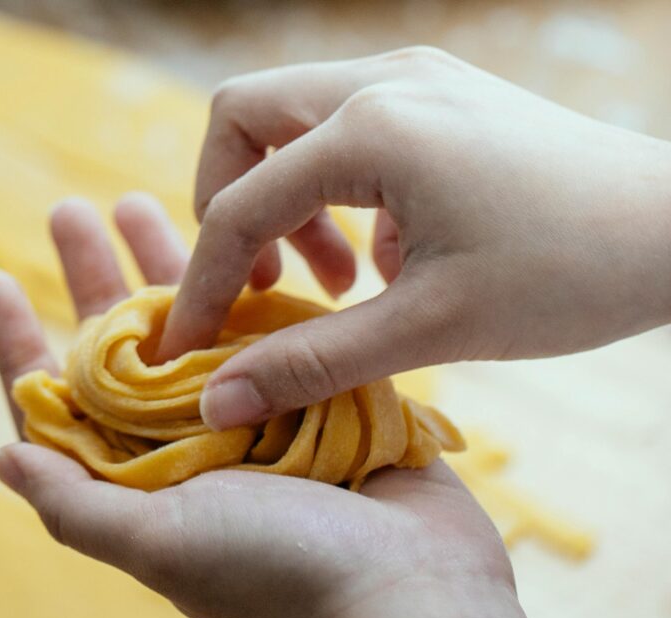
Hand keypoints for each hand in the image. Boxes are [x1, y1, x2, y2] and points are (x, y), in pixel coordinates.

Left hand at [0, 193, 563, 617]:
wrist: (411, 589)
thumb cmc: (279, 572)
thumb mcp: (159, 544)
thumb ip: (75, 504)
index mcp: (135, 477)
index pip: (58, 398)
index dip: (17, 339)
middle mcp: (181, 442)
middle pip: (120, 345)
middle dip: (93, 275)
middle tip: (70, 210)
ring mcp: (245, 412)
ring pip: (190, 321)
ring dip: (162, 262)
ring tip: (136, 198)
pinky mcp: (305, 390)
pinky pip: (260, 324)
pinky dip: (239, 280)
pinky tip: (228, 233)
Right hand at [158, 47, 670, 430]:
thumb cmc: (569, 275)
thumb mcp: (431, 328)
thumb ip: (312, 362)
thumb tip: (215, 402)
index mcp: (373, 129)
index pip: (238, 206)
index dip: (205, 283)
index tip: (189, 346)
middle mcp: (382, 79)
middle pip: (243, 119)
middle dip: (227, 202)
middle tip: (265, 282)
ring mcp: (414, 74)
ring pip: (291, 117)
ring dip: (285, 197)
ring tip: (333, 281)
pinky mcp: (438, 91)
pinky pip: (345, 125)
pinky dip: (335, 187)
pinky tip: (383, 253)